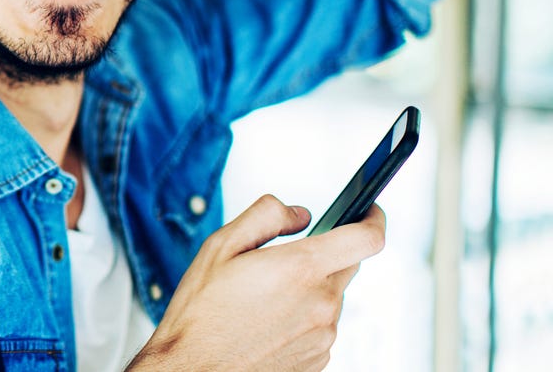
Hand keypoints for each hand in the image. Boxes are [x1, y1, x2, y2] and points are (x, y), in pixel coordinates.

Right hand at [127, 194, 385, 370]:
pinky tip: (269, 322)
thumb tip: (298, 213)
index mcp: (300, 269)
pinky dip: (304, 317)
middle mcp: (321, 304)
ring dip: (310, 289)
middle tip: (281, 262)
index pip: (367, 238)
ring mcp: (324, 335)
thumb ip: (266, 215)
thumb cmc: (202, 313)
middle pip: (347, 264)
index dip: (373, 217)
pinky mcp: (319, 358)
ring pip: (332, 296)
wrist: (193, 369)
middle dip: (323, 254)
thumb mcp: (220, 246)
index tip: (368, 210)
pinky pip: (322, 325)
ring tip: (263, 299)